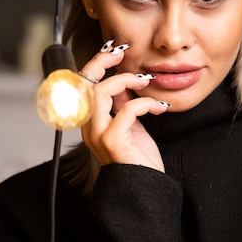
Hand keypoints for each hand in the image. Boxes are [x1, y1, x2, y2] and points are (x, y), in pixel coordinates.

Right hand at [78, 43, 169, 171]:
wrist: (144, 188)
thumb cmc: (138, 161)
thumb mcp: (130, 127)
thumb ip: (123, 106)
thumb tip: (125, 84)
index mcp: (91, 122)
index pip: (82, 86)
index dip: (95, 65)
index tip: (114, 52)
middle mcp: (88, 127)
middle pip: (84, 83)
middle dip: (102, 62)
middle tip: (122, 52)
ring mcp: (98, 134)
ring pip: (99, 92)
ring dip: (125, 81)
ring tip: (145, 82)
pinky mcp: (113, 141)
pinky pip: (127, 110)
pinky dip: (145, 103)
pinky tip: (159, 107)